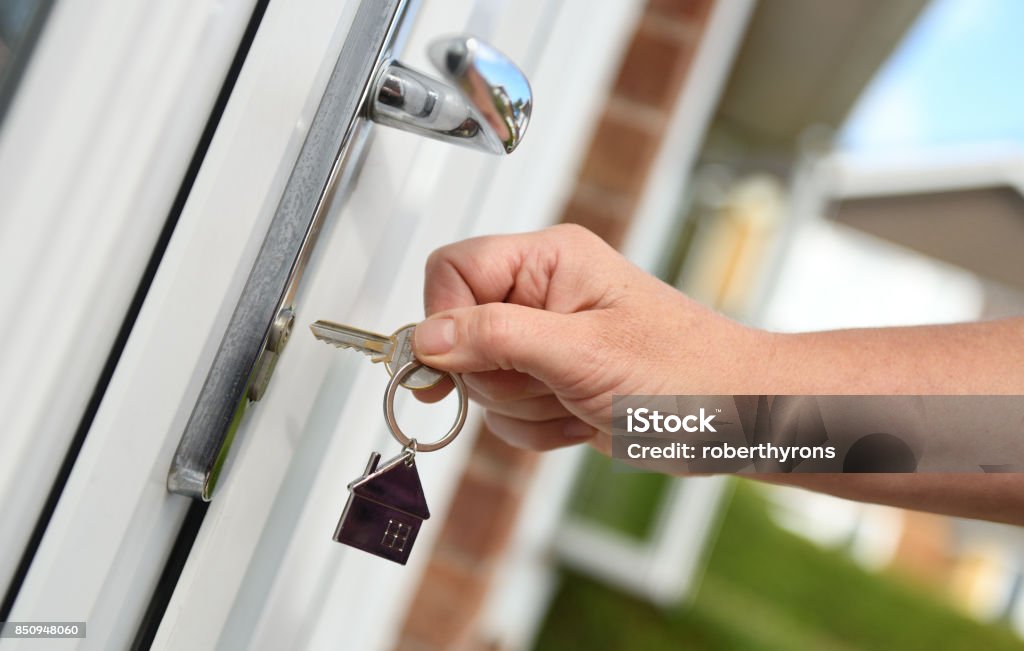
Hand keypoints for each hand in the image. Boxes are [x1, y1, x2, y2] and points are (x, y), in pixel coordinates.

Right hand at [413, 225, 767, 452]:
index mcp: (549, 259)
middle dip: (502, 377)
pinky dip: (539, 429)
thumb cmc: (687, 373)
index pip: (452, 271)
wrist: (734, 417)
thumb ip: (497, 338)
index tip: (451, 364)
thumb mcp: (582, 353)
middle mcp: (541, 293)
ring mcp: (545, 340)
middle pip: (460, 336)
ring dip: (527, 408)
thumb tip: (425, 337)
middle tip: (554, 381)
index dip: (444, 320)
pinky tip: (582, 418)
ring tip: (580, 399)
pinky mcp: (551, 380)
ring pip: (482, 383)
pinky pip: (506, 413)